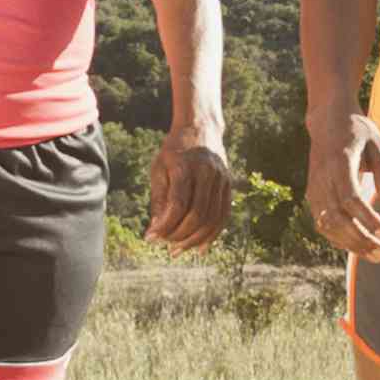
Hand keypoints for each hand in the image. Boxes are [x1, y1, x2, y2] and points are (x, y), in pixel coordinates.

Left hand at [140, 134, 235, 254]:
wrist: (201, 128)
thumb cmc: (174, 152)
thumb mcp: (159, 169)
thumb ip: (159, 200)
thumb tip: (156, 231)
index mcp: (186, 167)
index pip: (178, 205)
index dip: (164, 226)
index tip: (150, 238)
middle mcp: (208, 173)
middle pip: (197, 215)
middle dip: (179, 236)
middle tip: (164, 246)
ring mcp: (222, 179)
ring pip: (212, 219)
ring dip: (195, 240)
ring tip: (178, 250)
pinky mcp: (229, 186)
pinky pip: (223, 216)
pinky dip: (212, 235)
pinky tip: (200, 247)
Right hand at [308, 114, 379, 261]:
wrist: (327, 121)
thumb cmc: (358, 132)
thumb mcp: (378, 144)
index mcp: (338, 161)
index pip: (350, 198)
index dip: (368, 219)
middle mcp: (321, 178)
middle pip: (337, 217)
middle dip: (360, 240)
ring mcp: (314, 188)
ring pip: (327, 225)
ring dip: (351, 244)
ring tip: (376, 255)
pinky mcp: (313, 196)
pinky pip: (323, 223)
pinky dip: (339, 238)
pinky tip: (360, 247)